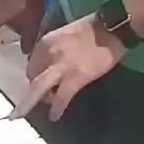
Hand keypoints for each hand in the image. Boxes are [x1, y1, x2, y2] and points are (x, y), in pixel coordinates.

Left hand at [11, 15, 125, 121]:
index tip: (41, 79)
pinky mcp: (76, 77)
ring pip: (39, 88)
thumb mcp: (65, 34)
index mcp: (46, 41)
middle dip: (32, 88)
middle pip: (31, 76)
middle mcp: (49, 52)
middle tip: (38, 98)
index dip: (35, 73)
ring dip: (35, 101)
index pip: (32, 62)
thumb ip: (54, 48)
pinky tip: (54, 116)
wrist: (112, 28)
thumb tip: (50, 64)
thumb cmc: (92, 29)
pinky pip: (61, 97)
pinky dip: (56, 108)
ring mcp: (61, 65)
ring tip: (40, 109)